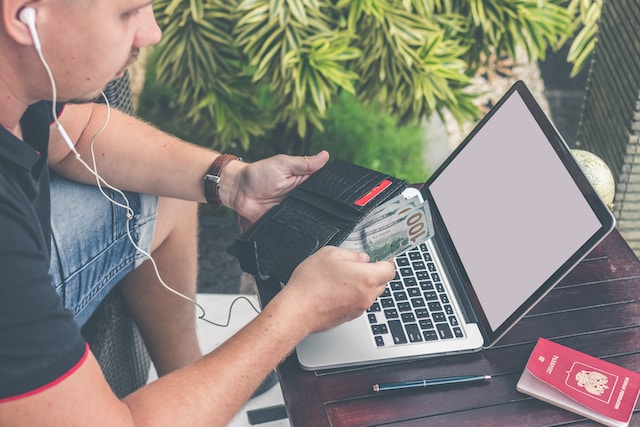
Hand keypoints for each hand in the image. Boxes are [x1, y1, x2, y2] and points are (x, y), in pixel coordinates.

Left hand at [223, 151, 329, 222]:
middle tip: (325, 207)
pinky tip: (301, 227)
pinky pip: (294, 228)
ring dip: (310, 218)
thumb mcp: (283, 164)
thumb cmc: (258, 173)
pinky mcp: (283, 222)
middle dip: (322, 207)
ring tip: (312, 217)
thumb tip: (325, 155)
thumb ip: (304, 163)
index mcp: (303, 181)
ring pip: (308, 218)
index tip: (339, 192)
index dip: (330, 189)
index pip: (322, 186)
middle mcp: (300, 197)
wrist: (238, 191)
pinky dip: (297, 228)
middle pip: (318, 204)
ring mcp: (293, 210)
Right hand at [281, 246, 395, 333]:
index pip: (390, 270)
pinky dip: (351, 296)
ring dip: (361, 285)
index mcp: (367, 278)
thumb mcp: (330, 254)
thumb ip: (351, 254)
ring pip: (368, 294)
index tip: (380, 258)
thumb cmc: (311, 284)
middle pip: (382, 283)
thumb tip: (361, 259)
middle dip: (373, 273)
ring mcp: (358, 308)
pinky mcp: (348, 317)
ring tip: (341, 278)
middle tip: (356, 266)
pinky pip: (357, 303)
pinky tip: (334, 290)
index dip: (385, 261)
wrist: (297, 310)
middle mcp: (367, 296)